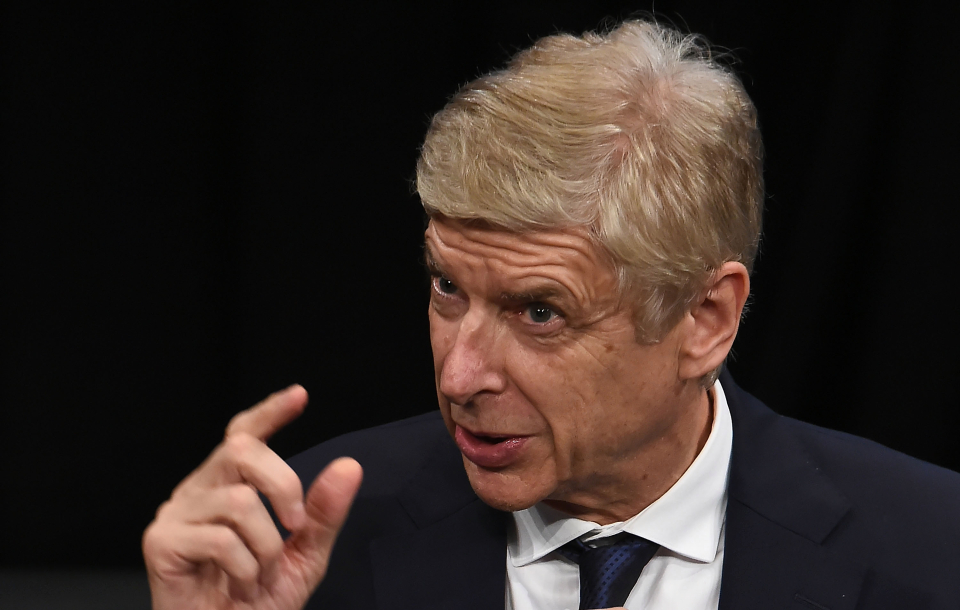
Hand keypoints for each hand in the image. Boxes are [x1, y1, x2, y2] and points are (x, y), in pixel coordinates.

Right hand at [143, 385, 362, 609]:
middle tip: (294, 525)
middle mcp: (199, 490)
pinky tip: (239, 585)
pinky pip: (220, 540)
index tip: (300, 395)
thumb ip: (324, 512)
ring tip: (258, 574)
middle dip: (283, 484)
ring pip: (239, 502)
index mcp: (229, 485)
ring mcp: (176, 514)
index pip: (243, 434)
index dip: (269, 412)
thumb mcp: (305, 554)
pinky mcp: (161, 542)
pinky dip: (245, 568)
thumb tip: (349, 467)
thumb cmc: (257, 601)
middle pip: (242, 450)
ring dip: (266, 547)